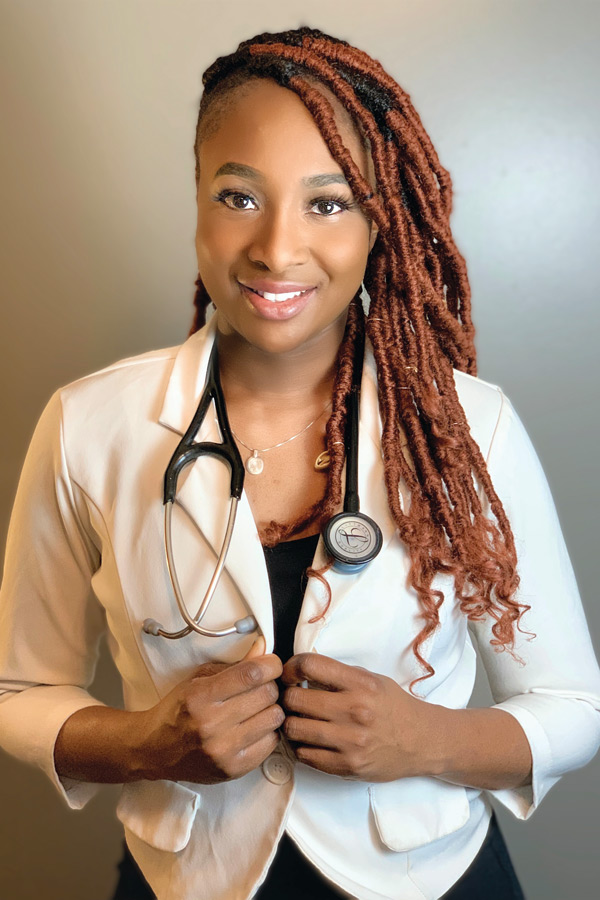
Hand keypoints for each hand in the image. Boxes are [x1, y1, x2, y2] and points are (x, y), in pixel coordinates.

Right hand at [136, 636, 284, 783]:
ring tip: (256, 709)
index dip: (270, 664)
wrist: (154, 750)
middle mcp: (212, 724)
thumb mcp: (198, 679)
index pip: (251, 674)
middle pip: (267, 694)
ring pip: (274, 718)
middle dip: (269, 686)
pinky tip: (253, 728)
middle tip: (260, 687)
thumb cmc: (177, 711)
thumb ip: (233, 665)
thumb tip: (262, 649)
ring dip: (270, 709)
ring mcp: (224, 749)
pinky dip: (267, 732)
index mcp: (201, 696)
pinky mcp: (234, 769)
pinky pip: (272, 742)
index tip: (271, 664)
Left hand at [281, 653, 435, 781]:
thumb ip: (339, 674)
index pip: (310, 665)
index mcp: (361, 684)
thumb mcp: (371, 679)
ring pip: (294, 729)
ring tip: (296, 720)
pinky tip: (308, 740)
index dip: (291, 667)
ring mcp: (351, 741)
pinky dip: (300, 746)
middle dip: (286, 697)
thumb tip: (301, 670)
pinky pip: (305, 755)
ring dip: (289, 723)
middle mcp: (355, 711)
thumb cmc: (393, 706)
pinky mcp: (347, 766)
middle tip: (290, 699)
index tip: (289, 673)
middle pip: (295, 699)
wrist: (422, 741)